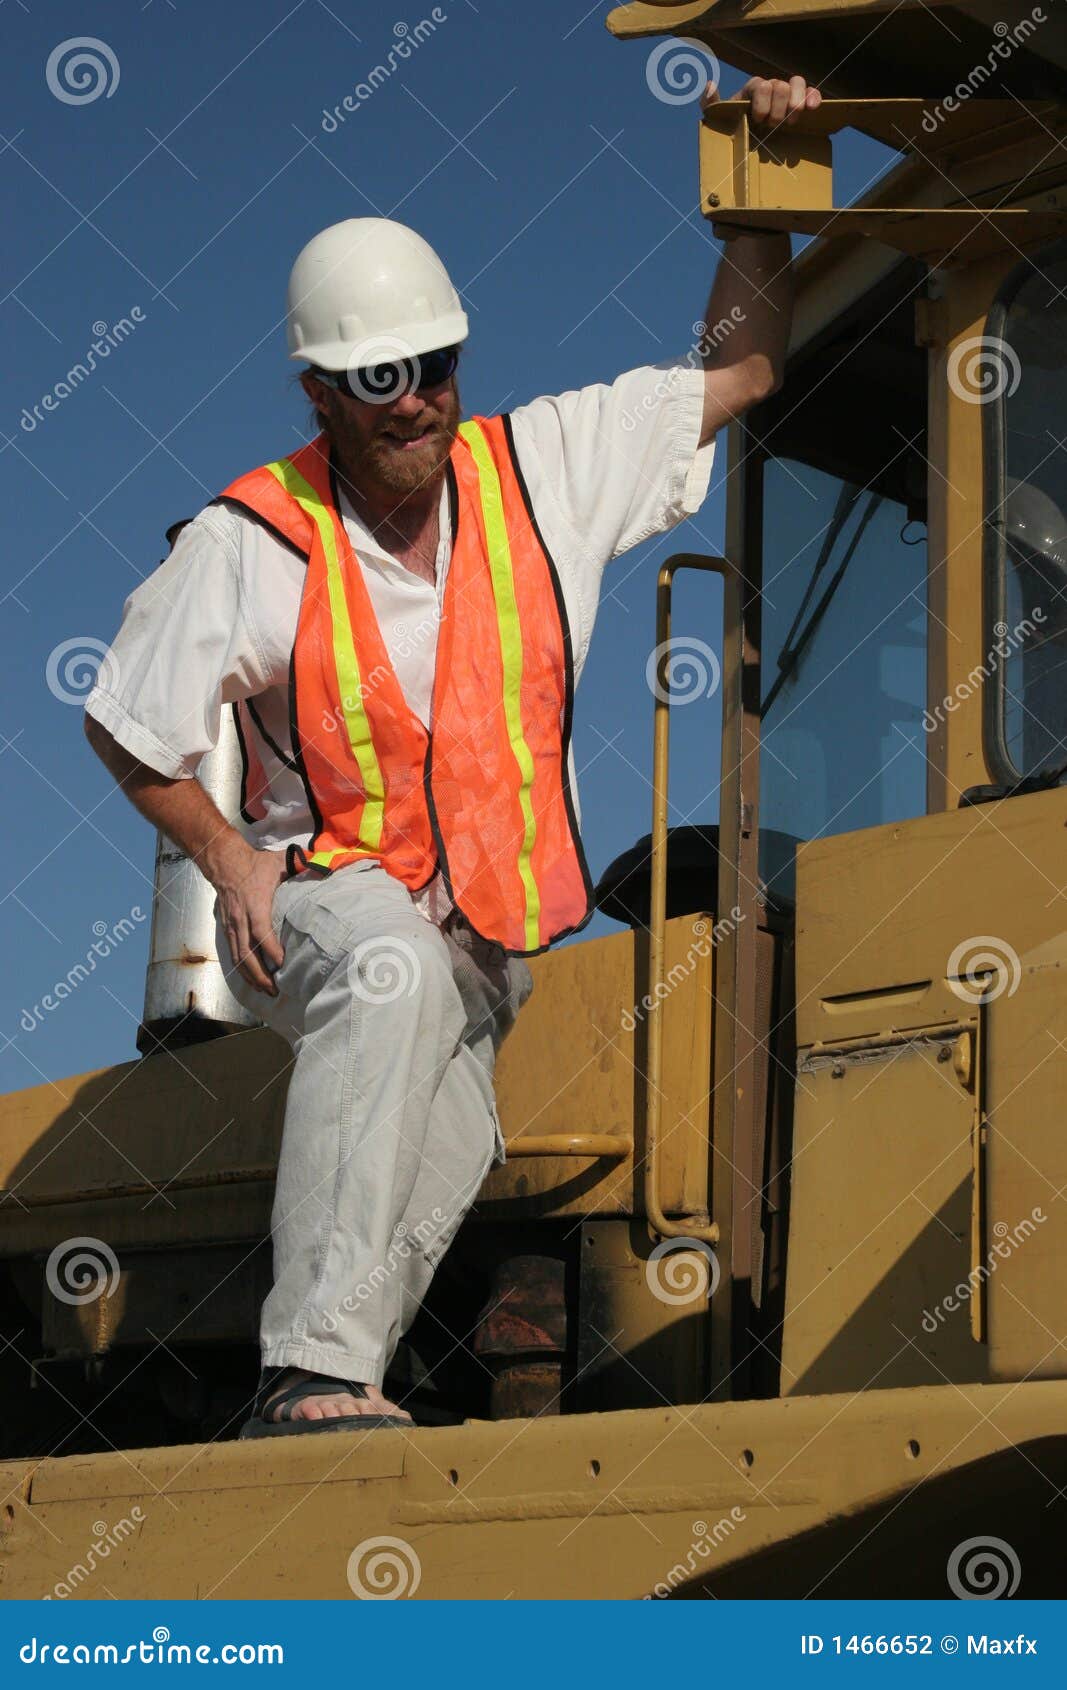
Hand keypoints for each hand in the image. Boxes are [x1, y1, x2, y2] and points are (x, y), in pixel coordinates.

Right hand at [210, 836, 288, 995]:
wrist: (224, 861)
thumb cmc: (255, 863)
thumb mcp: (279, 861)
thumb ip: (301, 864)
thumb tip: (326, 864)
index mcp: (255, 904)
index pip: (261, 932)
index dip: (271, 950)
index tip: (284, 964)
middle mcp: (241, 919)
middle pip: (247, 953)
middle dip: (260, 975)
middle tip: (275, 990)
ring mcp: (231, 925)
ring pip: (238, 958)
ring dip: (251, 977)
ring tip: (266, 992)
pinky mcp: (226, 929)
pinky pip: (233, 954)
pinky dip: (242, 970)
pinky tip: (252, 981)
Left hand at [702, 74, 820, 127]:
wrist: (748, 139)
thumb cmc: (732, 126)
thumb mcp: (717, 117)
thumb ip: (710, 103)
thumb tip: (710, 84)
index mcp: (753, 89)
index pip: (761, 85)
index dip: (762, 103)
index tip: (758, 120)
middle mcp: (771, 86)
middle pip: (780, 85)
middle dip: (778, 108)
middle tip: (772, 125)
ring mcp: (787, 93)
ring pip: (797, 83)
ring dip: (796, 103)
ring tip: (791, 122)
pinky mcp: (800, 102)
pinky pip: (811, 92)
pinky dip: (813, 97)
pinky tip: (813, 108)